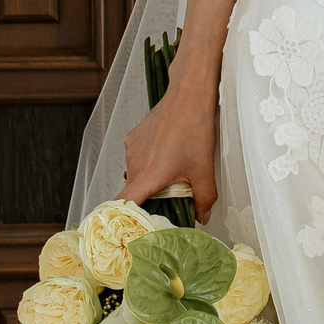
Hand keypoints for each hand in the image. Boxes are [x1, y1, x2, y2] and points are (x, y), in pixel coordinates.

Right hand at [123, 72, 219, 222]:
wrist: (189, 94)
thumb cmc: (195, 128)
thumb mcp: (204, 169)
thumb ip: (204, 198)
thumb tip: (203, 217)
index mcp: (149, 175)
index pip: (122, 204)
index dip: (118, 218)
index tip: (122, 229)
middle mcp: (135, 162)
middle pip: (133, 192)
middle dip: (148, 199)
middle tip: (168, 199)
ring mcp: (131, 149)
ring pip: (136, 174)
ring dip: (149, 179)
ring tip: (172, 171)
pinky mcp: (133, 137)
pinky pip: (137, 158)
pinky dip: (148, 162)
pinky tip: (167, 153)